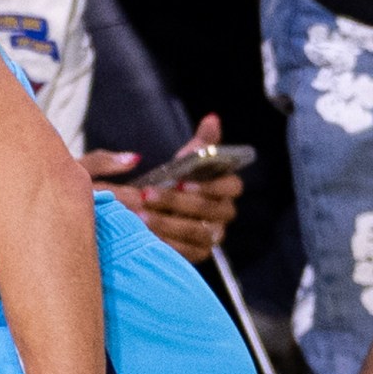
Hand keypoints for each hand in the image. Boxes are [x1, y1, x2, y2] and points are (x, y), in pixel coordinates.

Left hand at [90, 114, 238, 265]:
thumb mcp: (184, 159)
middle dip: (178, 203)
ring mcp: (213, 236)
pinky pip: (188, 252)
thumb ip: (201, 142)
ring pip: (198, 233)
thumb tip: (212, 118)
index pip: (231, 187)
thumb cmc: (172, 179)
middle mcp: (224, 213)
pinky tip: (146, 237)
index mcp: (226, 188)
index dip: (209, 185)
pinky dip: (167, 244)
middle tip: (147, 195)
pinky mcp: (199, 254)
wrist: (152, 208)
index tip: (182, 181)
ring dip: (169, 224)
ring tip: (141, 217)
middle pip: (211, 211)